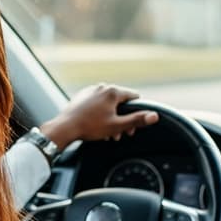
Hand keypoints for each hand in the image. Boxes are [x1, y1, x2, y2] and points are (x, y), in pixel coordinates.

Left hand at [39, 83, 158, 147]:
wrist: (65, 127)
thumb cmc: (90, 126)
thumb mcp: (117, 125)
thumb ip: (137, 120)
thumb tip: (154, 116)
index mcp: (113, 92)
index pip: (134, 98)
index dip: (136, 112)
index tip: (132, 125)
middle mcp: (102, 87)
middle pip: (120, 102)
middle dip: (122, 118)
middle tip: (120, 133)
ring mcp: (90, 91)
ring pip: (108, 104)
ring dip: (111, 117)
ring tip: (107, 132)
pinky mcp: (82, 97)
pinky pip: (96, 104)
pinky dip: (99, 113)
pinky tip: (96, 125)